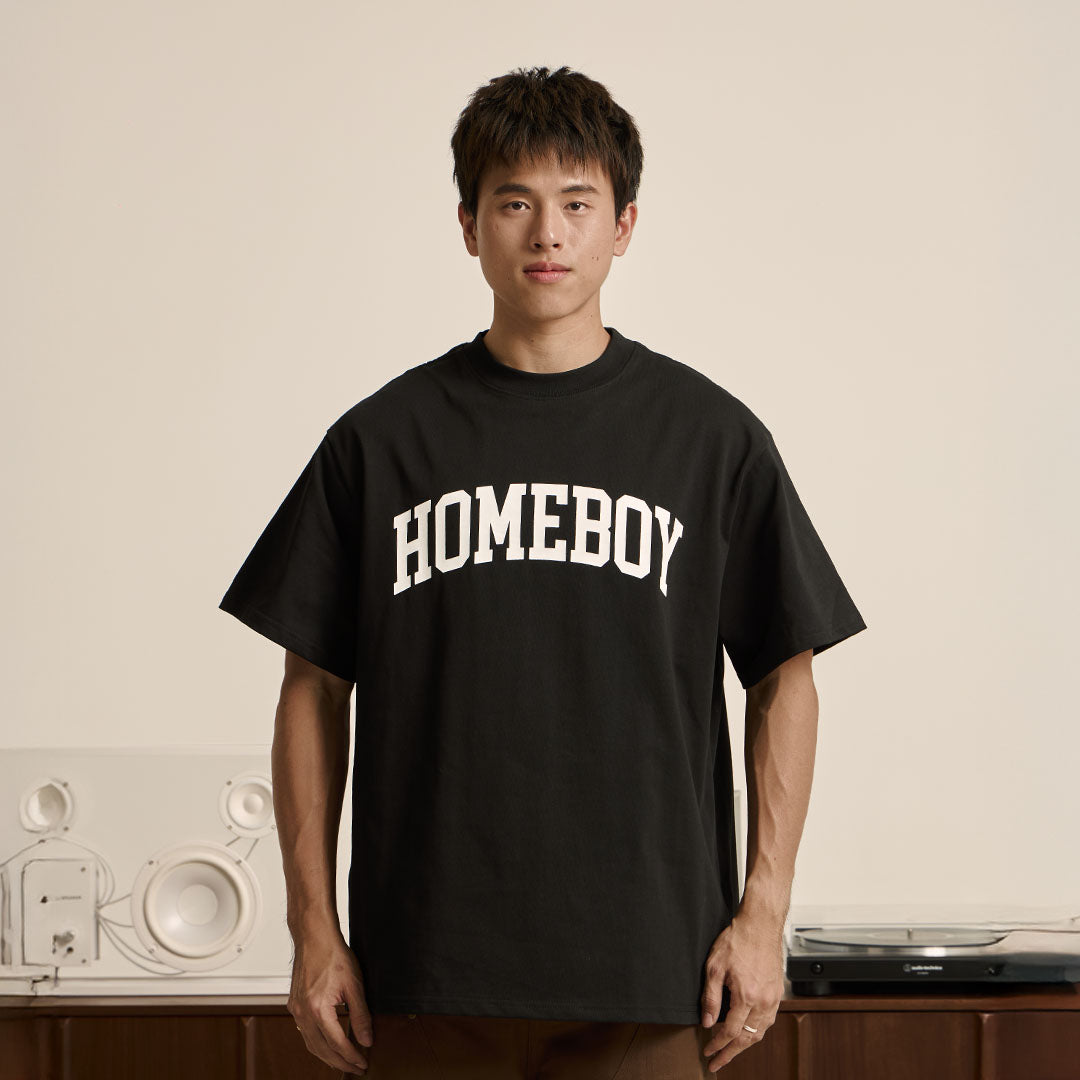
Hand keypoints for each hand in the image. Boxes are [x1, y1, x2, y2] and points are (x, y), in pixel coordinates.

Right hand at [287, 927, 373, 1075]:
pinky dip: (317, 1043)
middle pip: (322, 1050)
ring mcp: (296, 1010)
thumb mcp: (354, 984)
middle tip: (355, 1069)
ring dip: (328, 1056)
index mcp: (318, 1009)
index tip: (362, 1064)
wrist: (314, 937)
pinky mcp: (294, 1005)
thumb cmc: (333, 955)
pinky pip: (305, 1032)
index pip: (338, 1045)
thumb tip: (366, 1039)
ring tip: (344, 1061)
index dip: (352, 1057)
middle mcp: (304, 1013)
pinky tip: (328, 1044)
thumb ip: (361, 1015)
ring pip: (311, 1044)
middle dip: (340, 1063)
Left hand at [699, 911, 784, 1071]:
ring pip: (760, 1033)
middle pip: (747, 1039)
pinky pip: (768, 1021)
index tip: (708, 1052)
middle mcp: (763, 1001)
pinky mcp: (778, 994)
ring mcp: (773, 999)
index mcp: (747, 996)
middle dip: (730, 1053)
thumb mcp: (714, 966)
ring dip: (745, 1046)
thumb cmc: (738, 940)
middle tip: (717, 1063)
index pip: (731, 1031)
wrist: (760, 925)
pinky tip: (748, 1032)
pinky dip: (756, 1032)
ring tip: (730, 1051)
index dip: (718, 1045)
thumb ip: (710, 996)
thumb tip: (707, 1021)